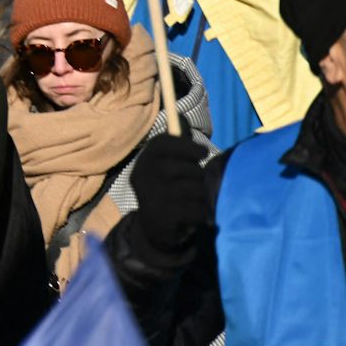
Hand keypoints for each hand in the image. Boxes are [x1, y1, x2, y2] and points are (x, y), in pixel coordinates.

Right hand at [129, 134, 210, 257]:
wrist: (155, 230)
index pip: (163, 143)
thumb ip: (176, 145)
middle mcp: (143, 175)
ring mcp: (152, 195)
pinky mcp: (164, 215)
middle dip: (198, 176)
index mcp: (143, 161)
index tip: (202, 153)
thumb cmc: (167, 190)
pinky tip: (192, 214)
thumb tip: (181, 116)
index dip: (187, 146)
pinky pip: (197, 207)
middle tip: (192, 184)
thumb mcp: (165, 166)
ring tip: (191, 200)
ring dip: (201, 195)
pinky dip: (201, 212)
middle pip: (188, 168)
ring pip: (195, 188)